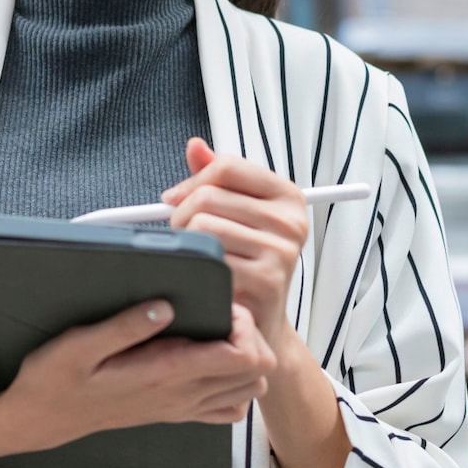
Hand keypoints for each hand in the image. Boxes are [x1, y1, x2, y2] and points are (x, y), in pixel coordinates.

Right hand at [0, 300, 277, 455]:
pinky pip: (228, 408)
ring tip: (216, 334)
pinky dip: (232, 384)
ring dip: (245, 358)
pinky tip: (208, 362)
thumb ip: (125, 326)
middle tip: (220, 314)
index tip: (217, 305)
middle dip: (251, 337)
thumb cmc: (56, 380)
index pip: (242, 356)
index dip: (243, 324)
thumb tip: (165, 305)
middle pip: (257, 372)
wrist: (42, 419)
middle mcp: (182, 395)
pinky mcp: (175, 412)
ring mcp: (182, 407)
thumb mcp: (79, 344)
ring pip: (249, 390)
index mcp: (166, 374)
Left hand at [164, 138, 308, 343]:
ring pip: (202, 227)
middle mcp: (290, 222)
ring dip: (186, 243)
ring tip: (196, 257)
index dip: (192, 181)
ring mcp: (280, 251)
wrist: (261, 321)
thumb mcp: (238, 213)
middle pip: (208, 196)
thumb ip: (217, 178)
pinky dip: (195, 268)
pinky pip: (207, 260)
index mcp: (287, 196)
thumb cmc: (246, 262)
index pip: (226, 167)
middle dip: (181, 216)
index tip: (177, 198)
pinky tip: (204, 277)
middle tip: (184, 236)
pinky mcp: (265, 281)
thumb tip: (195, 146)